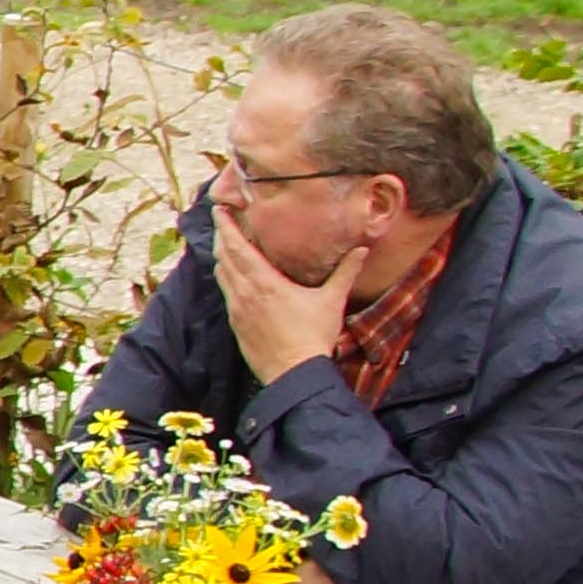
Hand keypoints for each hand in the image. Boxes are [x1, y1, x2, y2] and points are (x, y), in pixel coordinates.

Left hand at [217, 229, 359, 388]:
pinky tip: (231, 277)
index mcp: (265, 282)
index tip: (219, 210)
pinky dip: (225, 279)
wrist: (294, 373)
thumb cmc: (313, 336)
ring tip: (224, 244)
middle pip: (224, 257)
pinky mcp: (236, 324)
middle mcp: (245, 292)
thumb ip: (346, 273)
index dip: (226, 227)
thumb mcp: (332, 301)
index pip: (238, 247)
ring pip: (222, 275)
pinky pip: (225, 294)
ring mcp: (237, 309)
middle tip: (221, 221)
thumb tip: (362, 250)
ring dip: (221, 257)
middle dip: (222, 237)